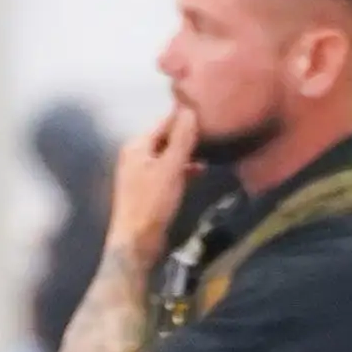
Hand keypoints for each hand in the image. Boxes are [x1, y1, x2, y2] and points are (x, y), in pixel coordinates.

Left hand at [103, 103, 199, 264]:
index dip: (184, 116)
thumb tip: (189, 108)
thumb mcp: (170, 167)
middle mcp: (136, 155)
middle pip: (166, 137)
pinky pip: (168, 171)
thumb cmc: (152, 202)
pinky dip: (183, 168)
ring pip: (168, 155)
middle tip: (214, 128)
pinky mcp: (148, 189)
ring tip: (212, 147)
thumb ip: (181, 138)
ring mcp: (141, 173)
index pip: (164, 121)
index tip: (208, 111)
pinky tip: (200, 170)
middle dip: (188, 134)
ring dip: (187, 152)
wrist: (137, 242)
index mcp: (137, 146)